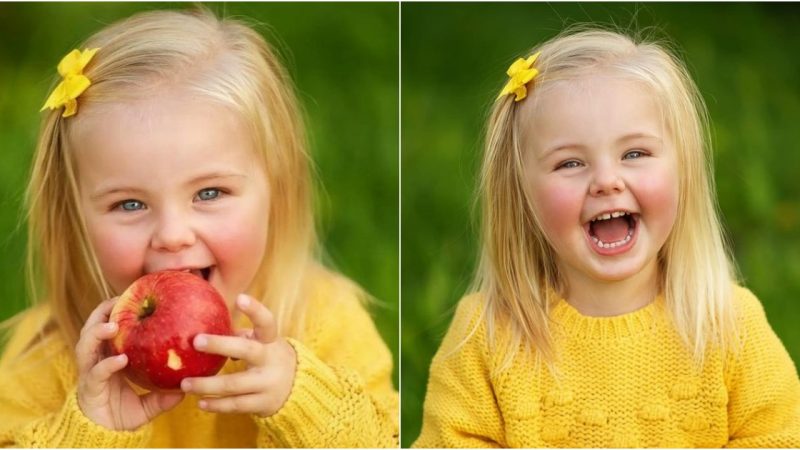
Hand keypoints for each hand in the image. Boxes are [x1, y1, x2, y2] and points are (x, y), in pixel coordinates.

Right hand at [76, 297, 184, 430]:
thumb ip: (165, 395)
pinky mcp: (89, 387)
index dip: (119, 310)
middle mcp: (97, 360)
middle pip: (92, 328)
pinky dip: (108, 364)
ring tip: (113, 325)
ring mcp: (90, 372)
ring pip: (86, 346)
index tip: (134, 294)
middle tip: (118, 299)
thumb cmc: (123, 413)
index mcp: (110, 356)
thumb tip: (188, 387)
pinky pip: (96, 372)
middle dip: (102, 311)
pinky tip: (121, 359)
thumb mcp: (150, 403)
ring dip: (98, 332)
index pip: (111, 327)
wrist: (103, 435)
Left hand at [180, 294, 296, 416]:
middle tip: (196, 341)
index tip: (240, 298)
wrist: (297, 388)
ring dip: (207, 385)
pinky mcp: (263, 404)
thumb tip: (207, 325)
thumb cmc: (268, 357)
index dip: (255, 310)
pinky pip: (236, 405)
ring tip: (185, 383)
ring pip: (234, 384)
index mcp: (270, 340)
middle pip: (246, 350)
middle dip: (220, 345)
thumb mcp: (263, 343)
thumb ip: (242, 334)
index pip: (266, 322)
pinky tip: (201, 403)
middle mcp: (271, 360)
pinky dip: (216, 405)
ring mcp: (268, 383)